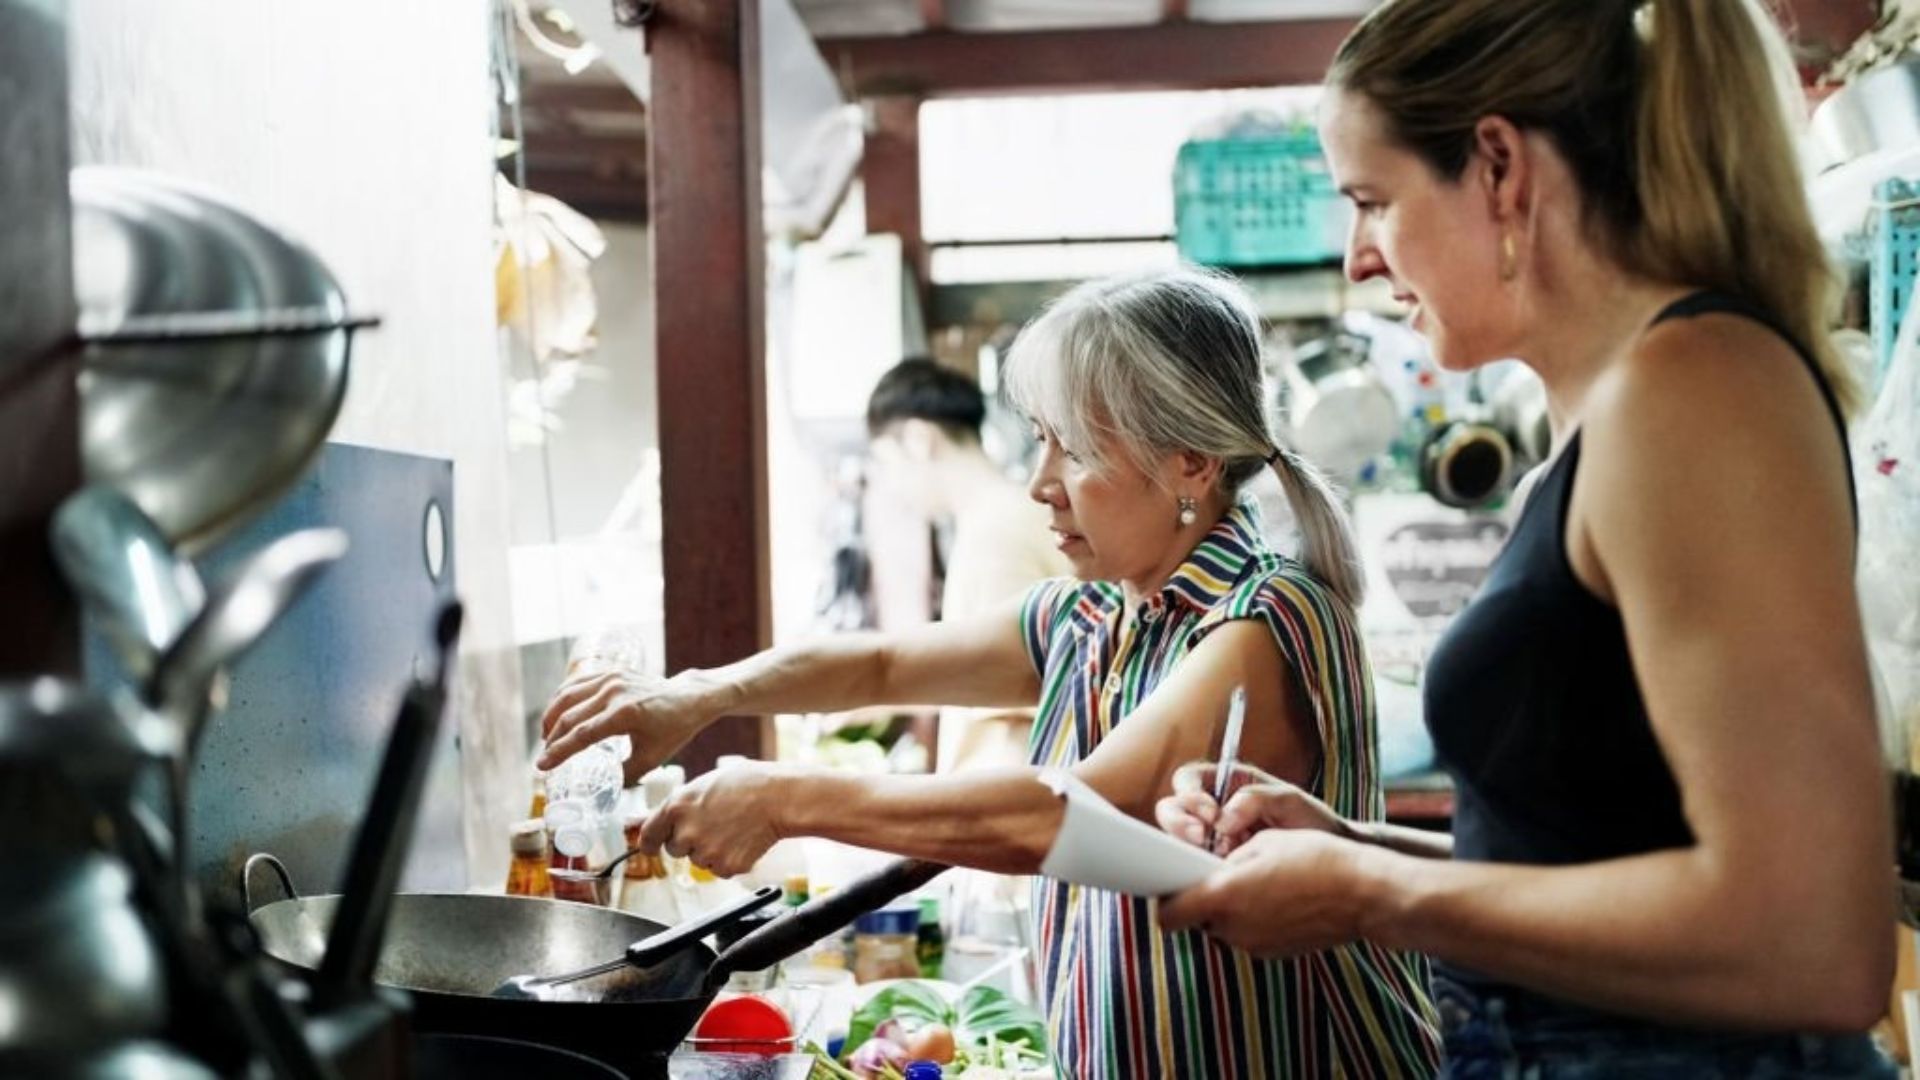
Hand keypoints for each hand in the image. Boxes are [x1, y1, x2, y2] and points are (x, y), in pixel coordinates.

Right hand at [539, 668, 719, 783]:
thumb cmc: (674, 729)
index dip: (559, 752)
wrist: (689, 697)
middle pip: (570, 717)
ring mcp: (611, 677)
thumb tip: (601, 792)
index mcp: (626, 713)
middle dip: (552, 739)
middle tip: (544, 758)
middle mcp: (615, 691)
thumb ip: (625, 775)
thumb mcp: (651, 758)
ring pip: (567, 696)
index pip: (583, 735)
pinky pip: (577, 683)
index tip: (542, 766)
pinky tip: (557, 715)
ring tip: (546, 738)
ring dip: (551, 717)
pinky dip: (562, 699)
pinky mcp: (611, 671)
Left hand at [637, 763, 794, 877]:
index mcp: (676, 806)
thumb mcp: (703, 784)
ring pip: (699, 861)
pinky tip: (742, 840)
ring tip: (733, 828)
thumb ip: (677, 806)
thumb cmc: (746, 784)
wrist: (779, 798)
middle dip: (690, 841)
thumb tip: (651, 821)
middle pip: (675, 850)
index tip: (652, 846)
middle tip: (714, 824)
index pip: (649, 835)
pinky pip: (720, 870)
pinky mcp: (725, 866)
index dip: (651, 842)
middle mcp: (686, 832)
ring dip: (711, 850)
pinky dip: (730, 860)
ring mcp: (705, 851)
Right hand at [1155, 761, 1350, 854]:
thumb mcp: (1289, 800)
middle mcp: (1212, 810)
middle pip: (1171, 809)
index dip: (1190, 794)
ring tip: (1217, 857)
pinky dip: (1199, 869)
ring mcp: (1211, 840)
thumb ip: (1255, 798)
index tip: (1211, 813)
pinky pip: (1192, 866)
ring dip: (1187, 848)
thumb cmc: (1312, 822)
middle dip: (1180, 823)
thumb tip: (1222, 820)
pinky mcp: (1215, 866)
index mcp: (1226, 784)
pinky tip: (1221, 873)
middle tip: (1204, 839)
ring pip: (1176, 840)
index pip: (1188, 780)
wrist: (1330, 859)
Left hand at [1156, 829, 1369, 956]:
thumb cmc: (1315, 857)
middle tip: (1220, 874)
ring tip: (1255, 884)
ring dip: (1228, 909)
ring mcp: (1254, 945)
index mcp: (1223, 897)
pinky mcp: (1274, 953)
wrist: (1363, 892)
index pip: (1168, 916)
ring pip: (1222, 928)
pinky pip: (1247, 935)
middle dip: (1202, 899)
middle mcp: (1234, 928)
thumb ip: (1222, 861)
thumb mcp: (1261, 843)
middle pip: (1197, 919)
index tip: (1171, 884)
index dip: (1166, 900)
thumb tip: (1204, 872)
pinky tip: (1276, 899)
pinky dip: (1251, 920)